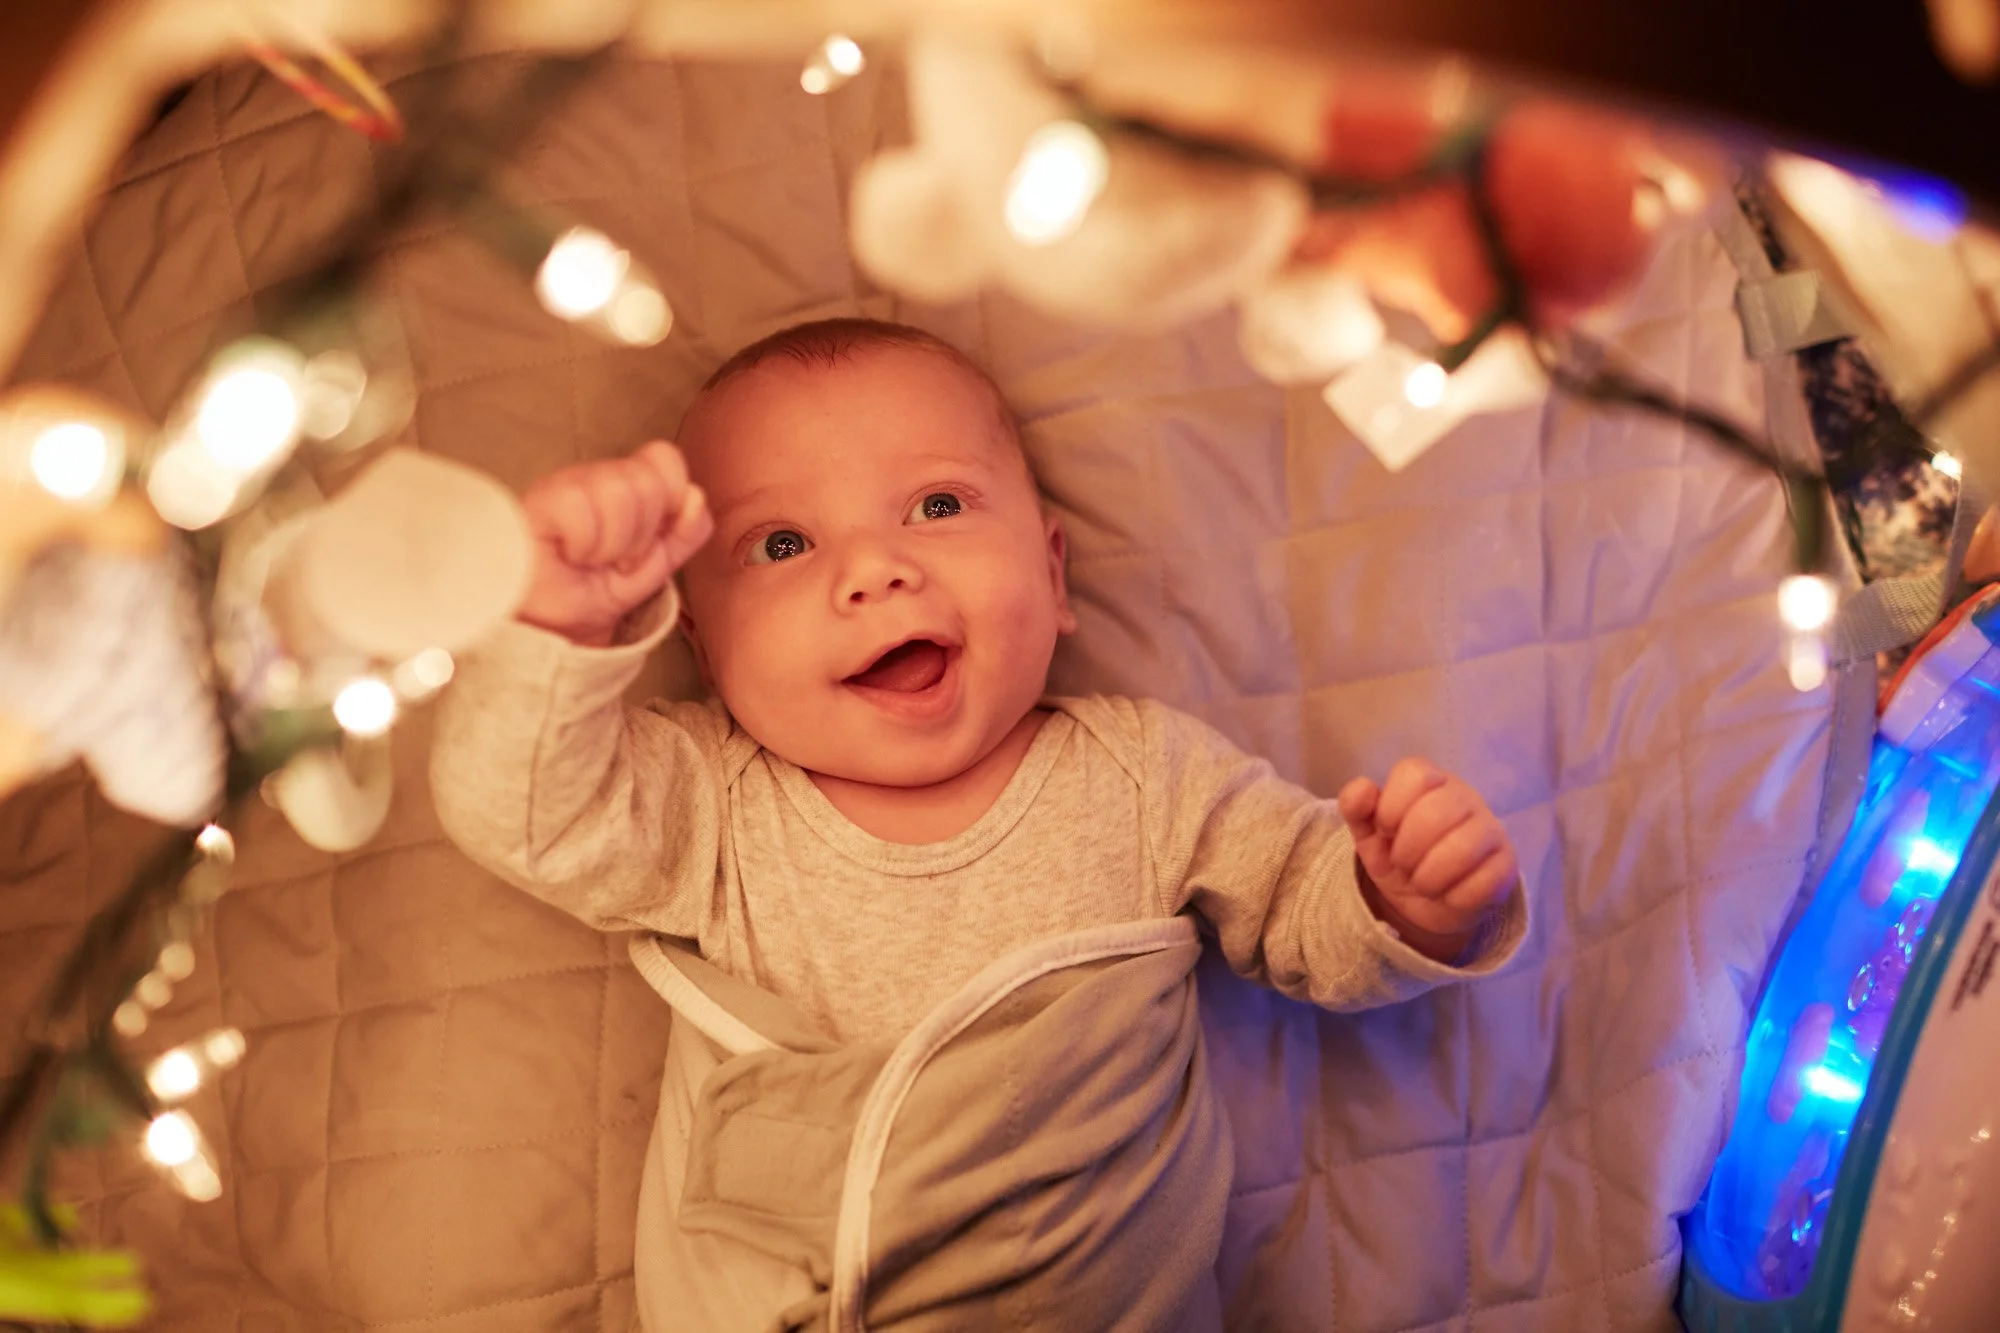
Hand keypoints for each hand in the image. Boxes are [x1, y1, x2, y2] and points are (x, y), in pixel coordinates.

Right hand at [516, 441, 712, 646]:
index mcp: (625, 485)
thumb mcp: (652, 568)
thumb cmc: (591, 593)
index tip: (651, 541)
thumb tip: (696, 497)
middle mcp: (596, 477)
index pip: (664, 458)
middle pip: (648, 480)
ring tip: (590, 560)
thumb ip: (685, 535)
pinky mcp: (538, 500)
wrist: (548, 630)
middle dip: (641, 536)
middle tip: (615, 560)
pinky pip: (580, 506)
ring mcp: (565, 484)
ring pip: (619, 490)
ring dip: (613, 544)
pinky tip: (568, 554)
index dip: (670, 499)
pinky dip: (584, 544)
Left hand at [1337, 758, 1519, 962]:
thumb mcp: (1368, 835)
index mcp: (1431, 781)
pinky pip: (1481, 882)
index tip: (1386, 831)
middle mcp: (1466, 797)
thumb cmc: (1399, 857)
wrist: (1426, 904)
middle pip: (1437, 811)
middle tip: (1403, 864)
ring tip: (1423, 882)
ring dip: (1428, 876)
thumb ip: (1356, 807)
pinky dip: (1453, 897)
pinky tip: (1448, 895)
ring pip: (1462, 848)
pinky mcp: (1507, 866)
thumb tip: (1364, 788)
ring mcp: (1492, 829)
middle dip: (1407, 849)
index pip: (1415, 772)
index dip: (1391, 807)